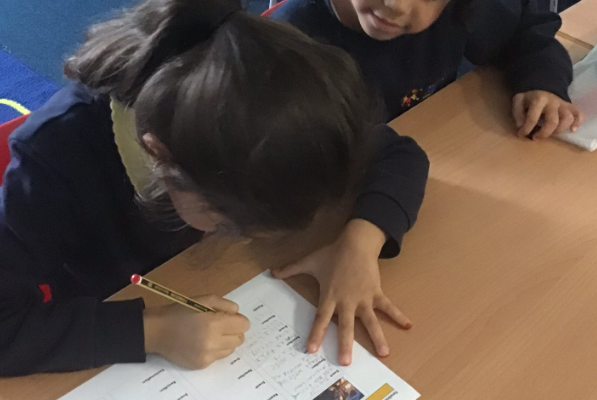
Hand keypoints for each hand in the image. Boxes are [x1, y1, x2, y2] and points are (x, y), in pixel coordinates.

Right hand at [144, 295, 248, 369]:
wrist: (158, 331)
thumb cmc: (182, 311)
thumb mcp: (205, 299)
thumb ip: (226, 305)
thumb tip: (238, 314)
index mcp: (215, 323)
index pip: (243, 325)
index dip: (238, 319)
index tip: (229, 317)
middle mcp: (213, 342)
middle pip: (240, 339)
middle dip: (233, 331)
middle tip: (221, 325)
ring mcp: (207, 355)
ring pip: (231, 349)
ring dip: (225, 341)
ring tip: (210, 334)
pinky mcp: (201, 364)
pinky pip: (218, 357)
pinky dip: (215, 349)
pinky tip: (202, 342)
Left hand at [271, 219, 411, 365]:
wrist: (355, 242)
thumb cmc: (332, 253)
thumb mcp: (309, 261)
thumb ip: (290, 269)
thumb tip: (272, 272)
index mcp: (329, 295)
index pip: (321, 318)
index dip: (316, 334)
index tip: (312, 350)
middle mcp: (346, 300)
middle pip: (346, 326)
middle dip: (345, 344)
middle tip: (345, 361)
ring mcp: (363, 298)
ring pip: (370, 321)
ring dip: (377, 337)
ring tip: (384, 353)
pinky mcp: (375, 292)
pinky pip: (388, 306)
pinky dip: (398, 315)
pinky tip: (409, 325)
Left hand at [512, 91, 583, 139]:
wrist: (542, 87)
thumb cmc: (529, 98)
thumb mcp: (518, 101)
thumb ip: (517, 113)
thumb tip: (520, 126)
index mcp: (538, 100)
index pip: (533, 117)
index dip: (526, 129)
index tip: (521, 134)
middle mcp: (553, 102)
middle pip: (553, 121)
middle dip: (544, 133)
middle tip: (535, 138)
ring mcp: (563, 104)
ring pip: (567, 118)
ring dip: (559, 130)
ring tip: (551, 135)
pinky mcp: (570, 107)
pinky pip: (579, 113)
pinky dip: (578, 122)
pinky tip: (572, 130)